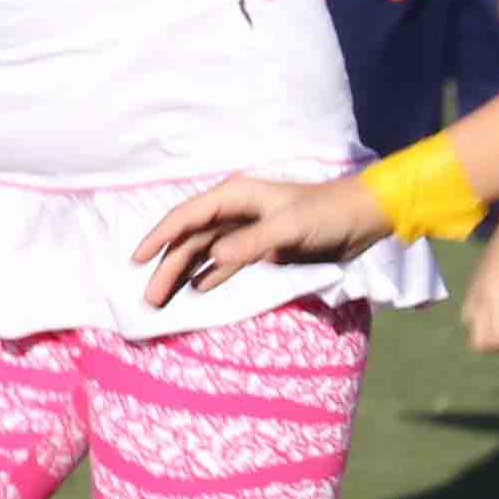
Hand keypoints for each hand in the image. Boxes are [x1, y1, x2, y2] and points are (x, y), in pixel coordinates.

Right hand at [136, 170, 380, 305]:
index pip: (186, 217)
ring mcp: (247, 231)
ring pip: (204, 253)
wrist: (361, 219)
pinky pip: (226, 263)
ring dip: (184, 274)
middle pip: (190, 240)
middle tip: (150, 298)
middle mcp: (235, 212)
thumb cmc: (327, 214)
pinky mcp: (262, 248)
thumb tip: (213, 259)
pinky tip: (196, 291)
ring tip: (163, 301)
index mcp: (236, 197)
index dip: (159, 237)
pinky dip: (210, 276)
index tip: (136, 260)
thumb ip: (252, 243)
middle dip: (167, 266)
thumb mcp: (289, 228)